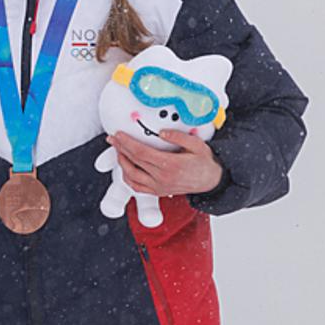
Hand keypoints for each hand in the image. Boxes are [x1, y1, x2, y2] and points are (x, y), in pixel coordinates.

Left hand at [107, 130, 223, 196]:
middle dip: (120, 148)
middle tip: (112, 138)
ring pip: (132, 176)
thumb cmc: (204, 162)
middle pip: (134, 162)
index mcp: (172, 165)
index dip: (127, 143)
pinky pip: (137, 187)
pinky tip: (125, 166)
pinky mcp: (158, 192)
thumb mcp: (197, 145)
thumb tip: (161, 132)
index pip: (142, 153)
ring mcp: (160, 187)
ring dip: (122, 162)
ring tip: (118, 150)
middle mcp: (163, 178)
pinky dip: (127, 177)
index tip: (119, 134)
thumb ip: (179, 137)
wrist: (212, 181)